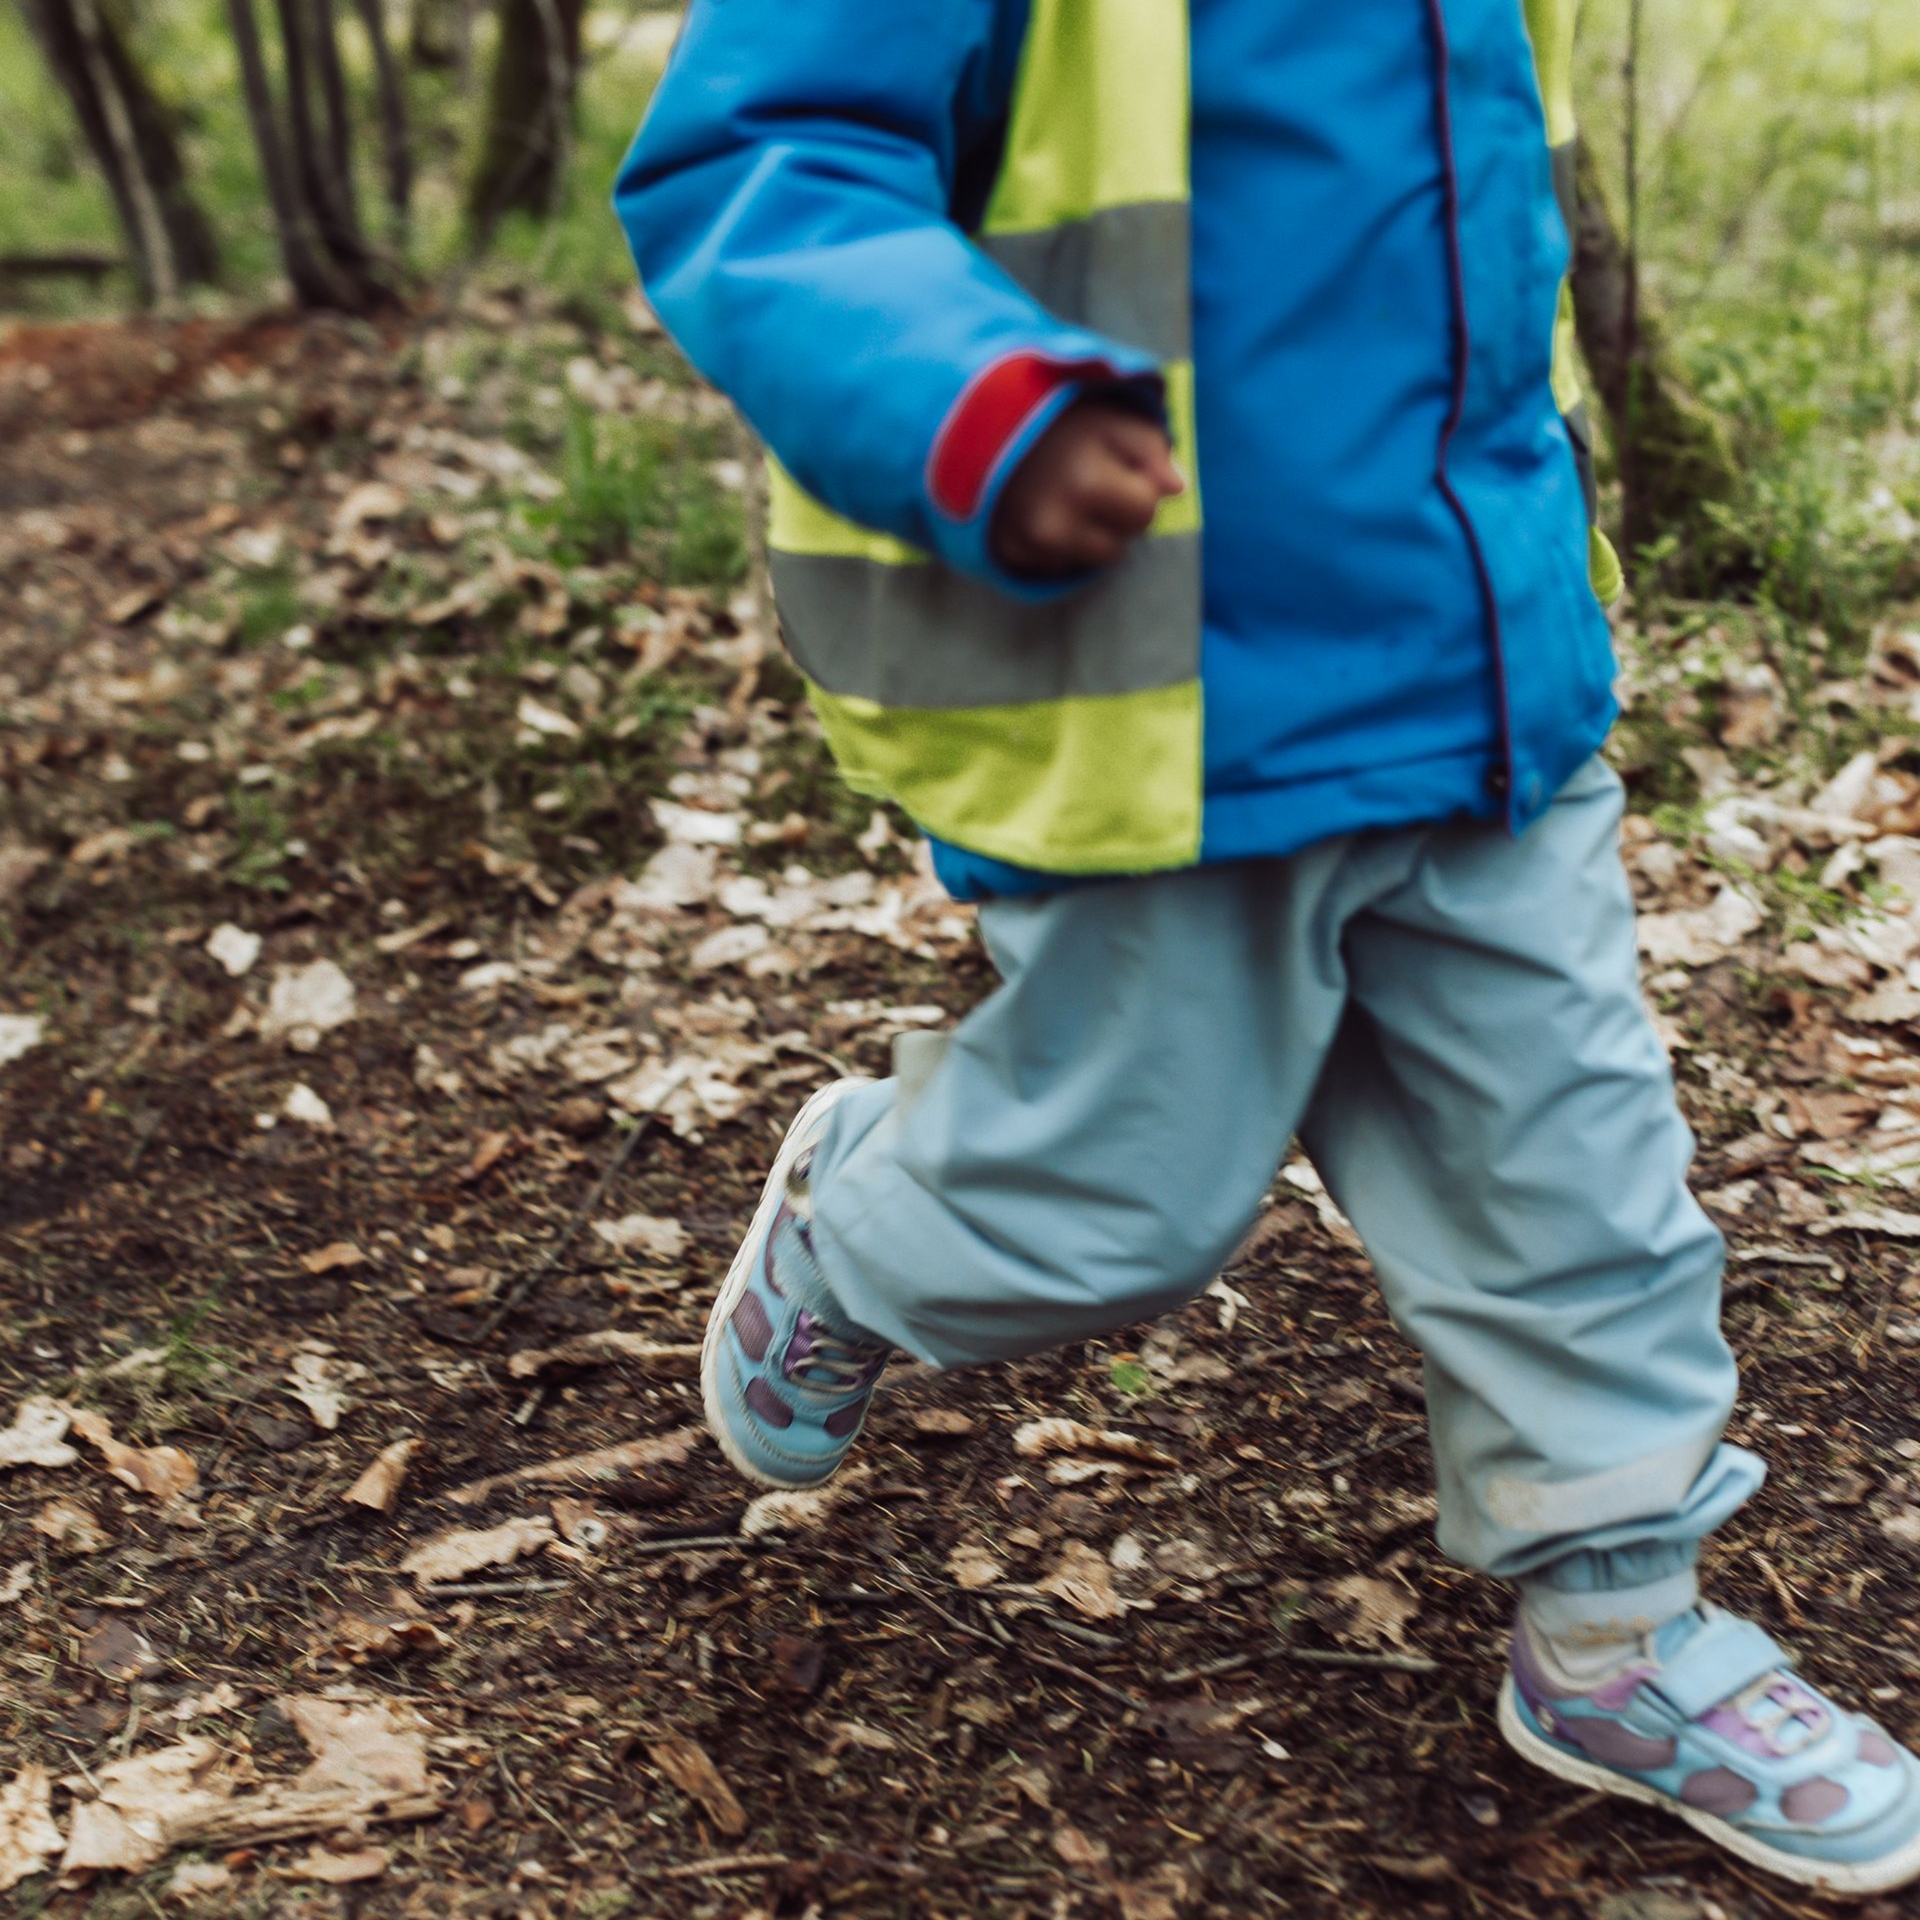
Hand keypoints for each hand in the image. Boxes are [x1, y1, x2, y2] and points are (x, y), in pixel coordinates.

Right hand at [990, 399, 1184, 576]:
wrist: (978, 421)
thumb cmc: (1055, 418)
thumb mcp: (1109, 415)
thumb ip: (1152, 446)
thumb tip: (1177, 488)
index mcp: (1085, 483)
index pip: (1145, 512)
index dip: (1139, 488)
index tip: (1117, 467)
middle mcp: (1054, 525)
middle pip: (1119, 546)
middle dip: (1116, 518)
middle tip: (1092, 483)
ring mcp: (1028, 545)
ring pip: (1089, 562)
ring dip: (1090, 536)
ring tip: (1068, 497)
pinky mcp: (1009, 555)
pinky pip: (1057, 565)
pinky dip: (1059, 545)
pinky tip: (1044, 511)